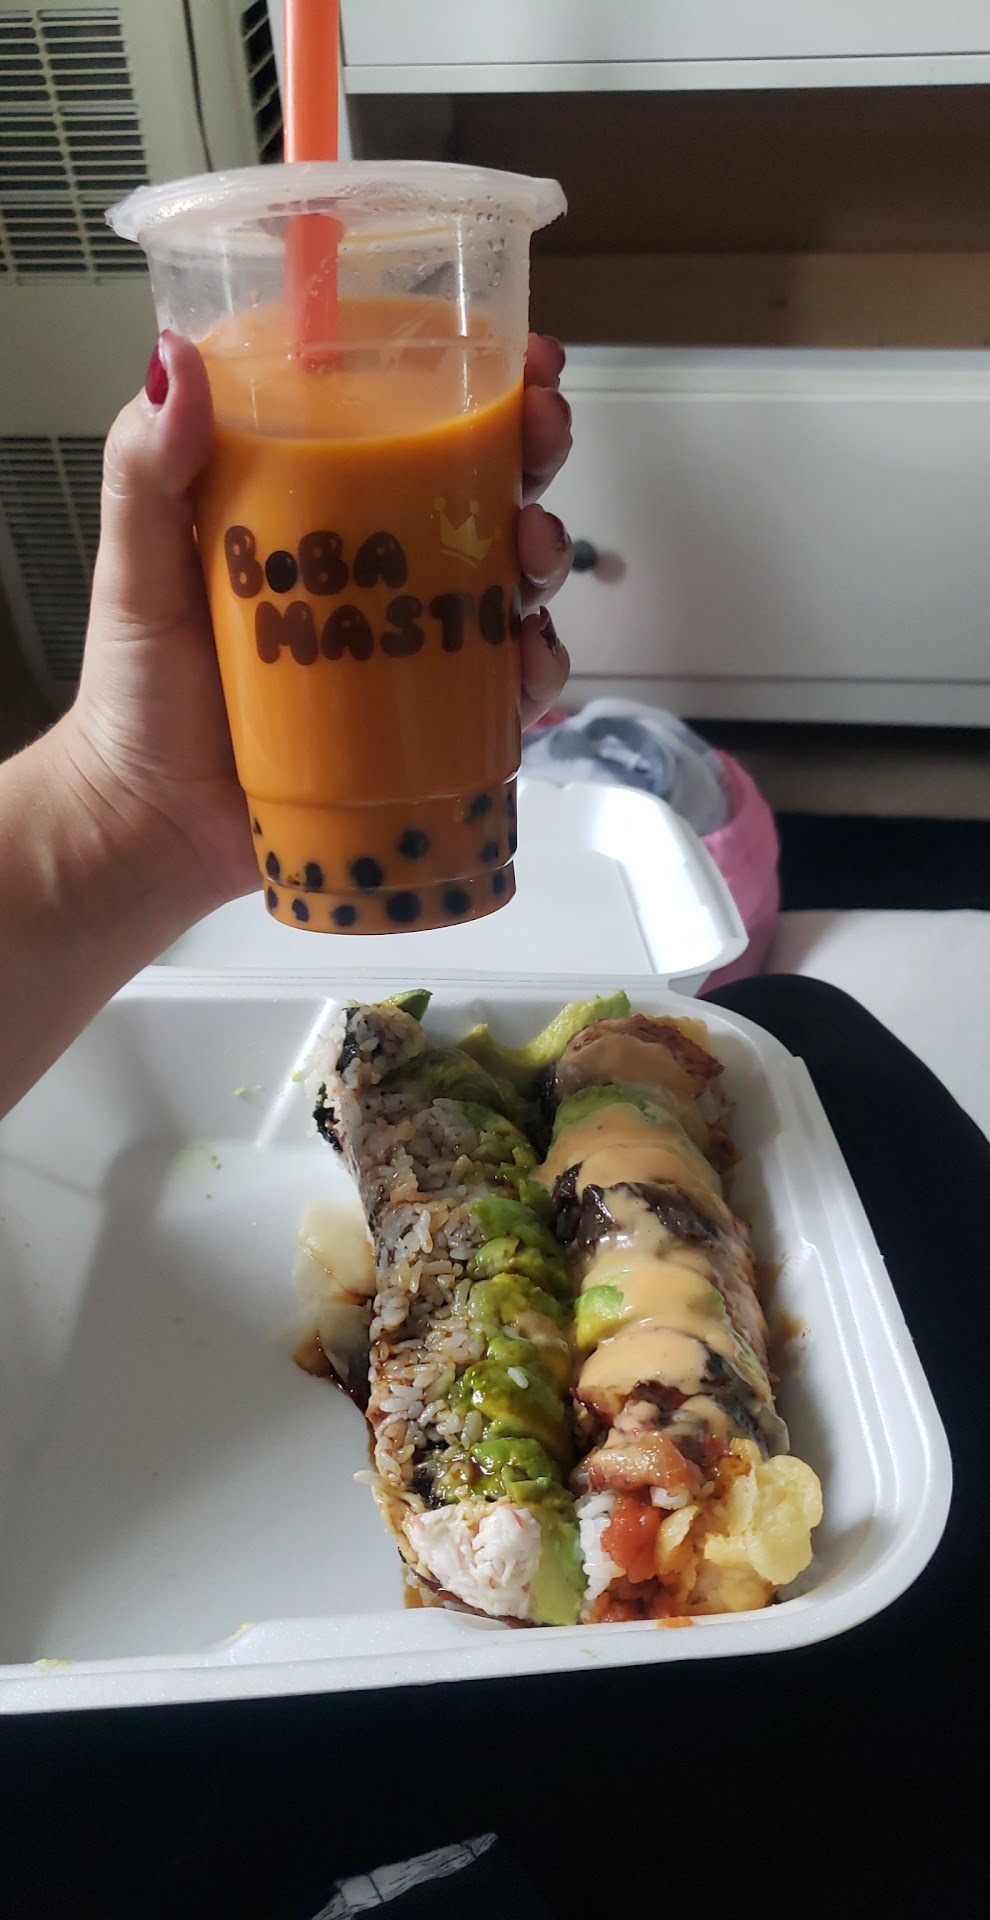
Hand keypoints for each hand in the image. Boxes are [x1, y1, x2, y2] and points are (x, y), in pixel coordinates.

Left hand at [64, 329, 573, 918]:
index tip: (518, 360)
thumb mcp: (135, 565)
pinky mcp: (427, 726)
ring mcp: (407, 648)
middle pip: (480, 492)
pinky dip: (534, 669)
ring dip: (543, 554)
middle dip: (532, 455)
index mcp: (316, 509)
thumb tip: (174, 361)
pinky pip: (503, 690)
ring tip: (533, 552)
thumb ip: (145, 469)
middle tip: (541, 439)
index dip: (474, 385)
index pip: (406, 425)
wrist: (149, 826)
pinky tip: (528, 659)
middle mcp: (376, 570)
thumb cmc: (136, 693)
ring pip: (508, 584)